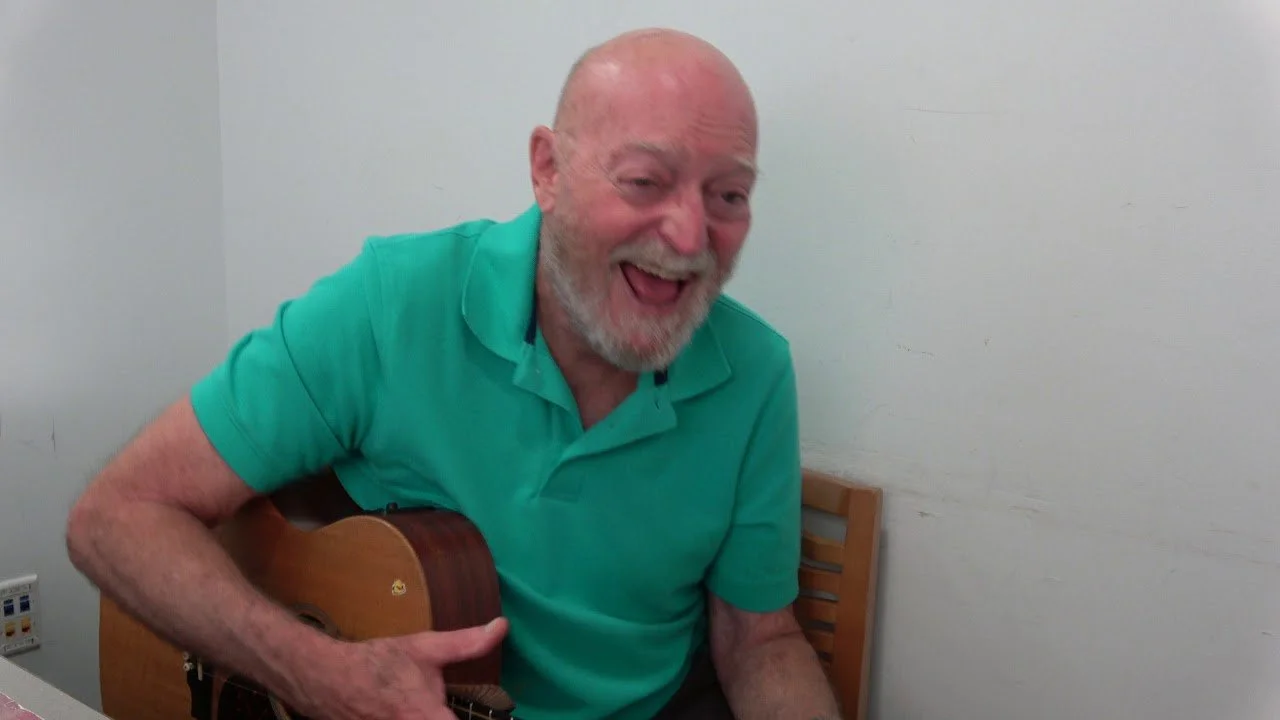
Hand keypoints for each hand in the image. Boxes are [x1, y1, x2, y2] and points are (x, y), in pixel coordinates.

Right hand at [293, 617, 508, 719]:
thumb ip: (467, 644)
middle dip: (442, 717)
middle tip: (445, 709)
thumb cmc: (380, 663)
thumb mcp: (426, 648)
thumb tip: (502, 627)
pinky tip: (404, 711)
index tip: (495, 719)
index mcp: (426, 717)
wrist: (326, 677)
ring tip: (420, 708)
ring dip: (428, 718)